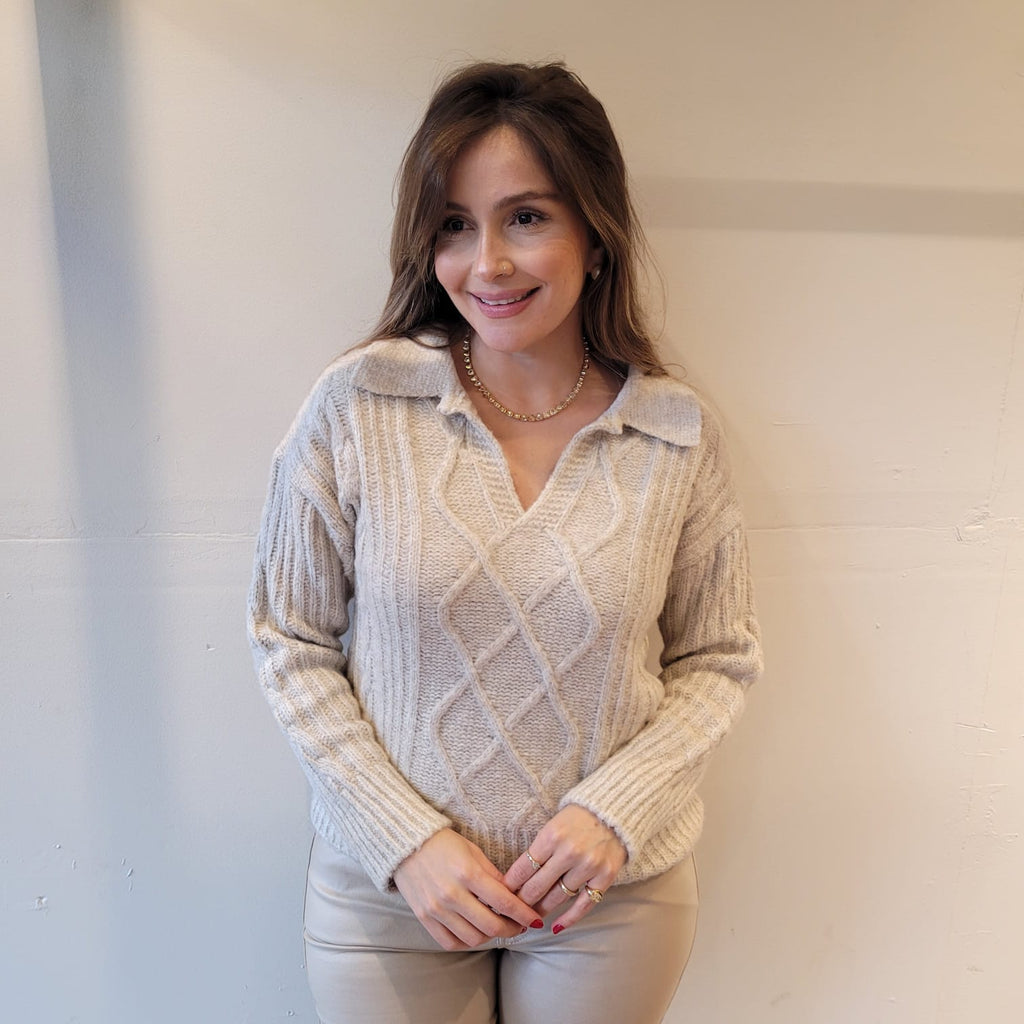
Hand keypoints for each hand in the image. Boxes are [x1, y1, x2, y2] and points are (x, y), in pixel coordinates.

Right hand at [393, 828, 542, 949]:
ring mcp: (436, 909)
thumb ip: (494, 875)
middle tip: (520, 926)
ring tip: (498, 927)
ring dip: (491, 936)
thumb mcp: (473, 851)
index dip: (524, 914)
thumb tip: (515, 896)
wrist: (406, 843)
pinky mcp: (424, 918)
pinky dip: (467, 942)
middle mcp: (451, 894)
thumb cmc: (443, 843)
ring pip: (473, 938)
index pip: (504, 902)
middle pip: (491, 926)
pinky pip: (450, 942)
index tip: (536, 919)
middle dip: (512, 929)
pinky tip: (475, 932)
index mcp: (467, 873)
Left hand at [504, 804, 626, 933]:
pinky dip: (569, 919)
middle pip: (538, 886)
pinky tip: (556, 927)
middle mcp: (570, 852)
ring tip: (530, 918)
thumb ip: (539, 849)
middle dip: (522, 901)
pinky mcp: (605, 877)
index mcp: (552, 835)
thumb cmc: (578, 818)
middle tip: (512, 911)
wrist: (614, 811)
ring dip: (541, 910)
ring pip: (558, 897)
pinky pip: (584, 904)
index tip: (502, 894)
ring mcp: (589, 866)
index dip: (510, 885)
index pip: (524, 868)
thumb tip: (517, 877)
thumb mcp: (553, 825)